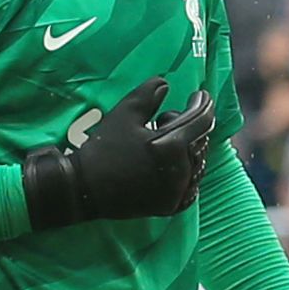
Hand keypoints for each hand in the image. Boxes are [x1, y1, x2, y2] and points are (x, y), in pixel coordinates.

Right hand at [19, 75, 217, 229]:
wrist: (85, 189)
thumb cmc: (104, 148)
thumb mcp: (124, 114)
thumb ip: (148, 94)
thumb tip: (166, 83)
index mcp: (172, 146)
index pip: (201, 119)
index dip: (203, 103)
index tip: (200, 95)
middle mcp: (181, 171)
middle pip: (201, 140)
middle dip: (189, 126)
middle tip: (163, 120)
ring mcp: (178, 191)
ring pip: (198, 163)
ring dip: (188, 149)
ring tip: (162, 142)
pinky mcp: (172, 206)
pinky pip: (191, 185)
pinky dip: (186, 172)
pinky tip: (170, 164)